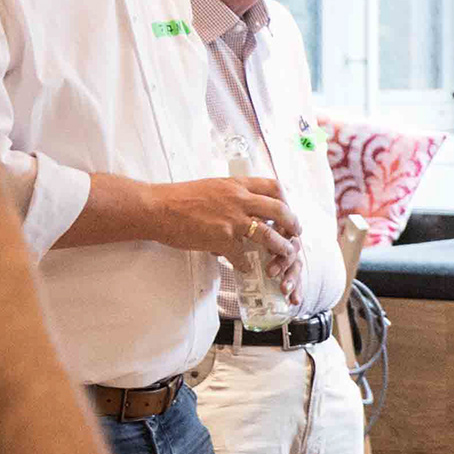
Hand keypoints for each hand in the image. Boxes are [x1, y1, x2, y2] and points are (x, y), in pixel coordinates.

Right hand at [151, 174, 296, 262]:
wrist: (157, 208)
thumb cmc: (178, 198)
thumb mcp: (211, 187)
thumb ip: (230, 195)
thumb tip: (242, 206)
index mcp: (236, 185)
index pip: (273, 186)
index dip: (286, 199)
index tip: (288, 209)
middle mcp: (239, 199)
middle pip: (280, 210)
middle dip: (293, 223)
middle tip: (296, 232)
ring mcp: (232, 220)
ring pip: (269, 235)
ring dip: (281, 247)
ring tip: (285, 254)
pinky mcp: (222, 239)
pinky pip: (242, 256)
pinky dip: (246, 264)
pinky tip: (247, 269)